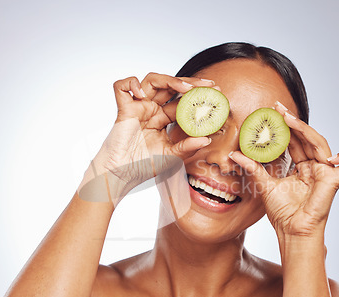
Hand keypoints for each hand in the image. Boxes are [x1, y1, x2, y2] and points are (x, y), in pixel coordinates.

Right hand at [85, 73, 214, 199]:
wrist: (122, 174)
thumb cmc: (144, 165)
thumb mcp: (171, 157)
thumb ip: (187, 147)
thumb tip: (207, 140)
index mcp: (162, 118)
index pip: (182, 100)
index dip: (198, 95)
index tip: (216, 94)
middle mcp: (151, 109)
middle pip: (170, 85)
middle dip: (190, 82)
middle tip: (208, 85)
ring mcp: (137, 107)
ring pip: (152, 80)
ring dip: (169, 80)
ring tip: (185, 88)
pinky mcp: (123, 109)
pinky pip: (121, 87)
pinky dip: (131, 84)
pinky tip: (142, 94)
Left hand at [229, 102, 338, 238]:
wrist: (291, 231)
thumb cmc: (281, 212)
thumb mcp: (264, 184)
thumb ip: (252, 167)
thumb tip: (233, 154)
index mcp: (302, 167)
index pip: (296, 141)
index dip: (286, 126)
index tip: (273, 111)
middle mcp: (315, 167)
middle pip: (307, 138)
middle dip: (293, 121)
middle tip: (278, 107)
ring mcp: (326, 173)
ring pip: (322, 144)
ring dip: (305, 129)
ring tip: (288, 119)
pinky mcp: (334, 182)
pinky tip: (328, 156)